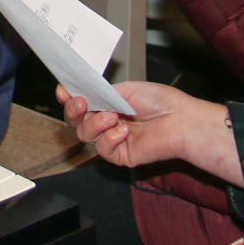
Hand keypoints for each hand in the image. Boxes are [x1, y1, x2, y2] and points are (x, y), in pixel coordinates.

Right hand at [56, 82, 241, 184]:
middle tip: (80, 103)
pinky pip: (102, 150)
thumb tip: (82, 93)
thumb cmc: (161, 102)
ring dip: (95, 124)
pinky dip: (109, 139)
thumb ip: (102, 93)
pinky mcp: (120, 155)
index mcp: (107, 103)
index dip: (68, 98)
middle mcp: (107, 121)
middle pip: (76, 121)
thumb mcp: (126, 89)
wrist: (180, 120)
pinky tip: (123, 132)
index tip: (63, 91)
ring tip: (112, 116)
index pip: (81, 102)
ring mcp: (112, 139)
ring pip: (85, 135)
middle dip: (73, 111)